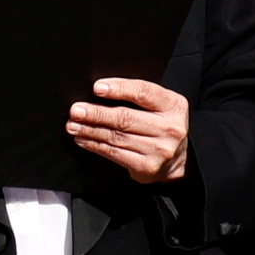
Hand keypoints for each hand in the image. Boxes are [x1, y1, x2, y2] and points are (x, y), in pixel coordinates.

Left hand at [67, 74, 192, 184]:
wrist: (182, 159)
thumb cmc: (163, 125)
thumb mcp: (161, 105)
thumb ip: (138, 96)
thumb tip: (100, 90)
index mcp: (173, 105)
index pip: (144, 93)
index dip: (119, 88)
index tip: (97, 88)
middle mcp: (169, 128)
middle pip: (126, 118)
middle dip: (96, 113)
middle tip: (76, 110)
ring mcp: (159, 149)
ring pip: (116, 137)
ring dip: (90, 130)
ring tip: (73, 124)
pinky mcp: (146, 167)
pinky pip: (114, 153)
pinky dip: (95, 145)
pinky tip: (83, 138)